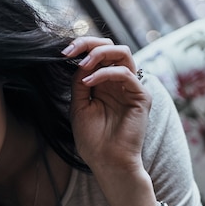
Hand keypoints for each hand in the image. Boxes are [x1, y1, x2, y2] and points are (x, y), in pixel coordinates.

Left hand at [63, 37, 151, 178]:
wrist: (107, 162)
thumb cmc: (93, 140)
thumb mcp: (79, 105)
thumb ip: (79, 82)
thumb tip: (78, 60)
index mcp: (105, 83)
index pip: (98, 54)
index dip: (81, 47)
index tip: (63, 52)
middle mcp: (120, 82)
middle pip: (111, 46)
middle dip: (89, 43)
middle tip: (71, 51)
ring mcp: (132, 88)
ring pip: (123, 52)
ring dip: (100, 53)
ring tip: (83, 64)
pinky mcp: (142, 97)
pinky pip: (125, 73)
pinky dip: (105, 73)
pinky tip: (89, 82)